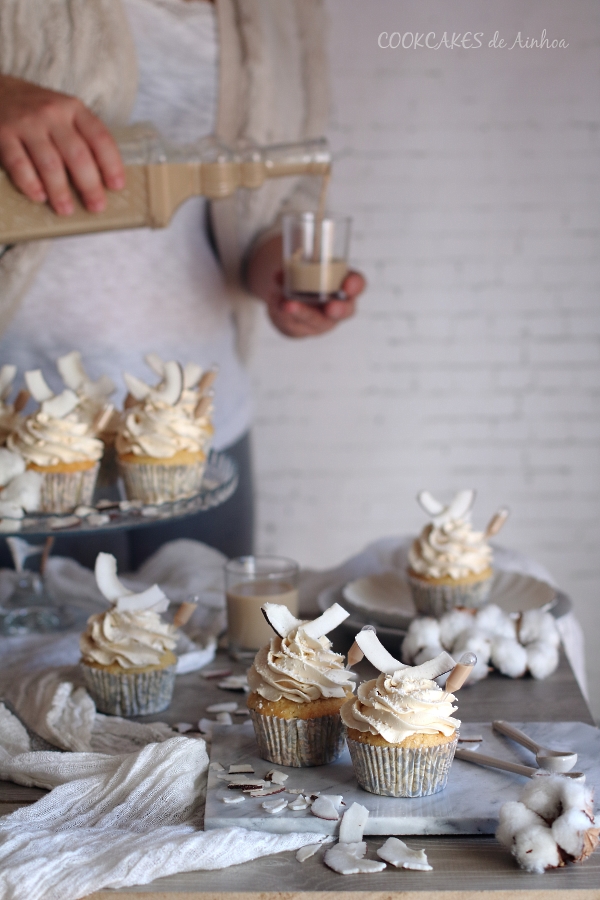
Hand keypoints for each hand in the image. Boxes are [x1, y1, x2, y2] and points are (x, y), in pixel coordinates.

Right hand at [0, 75, 124, 214]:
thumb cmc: (38, 111)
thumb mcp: (64, 113)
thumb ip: (81, 137)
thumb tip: (102, 179)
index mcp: (73, 109)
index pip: (100, 138)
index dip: (111, 164)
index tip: (117, 186)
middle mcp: (52, 113)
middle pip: (77, 154)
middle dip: (89, 185)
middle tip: (96, 207)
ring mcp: (27, 123)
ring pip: (49, 162)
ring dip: (60, 190)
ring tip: (66, 210)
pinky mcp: (3, 133)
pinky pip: (18, 163)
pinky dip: (29, 183)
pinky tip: (39, 196)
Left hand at [265, 270, 363, 337]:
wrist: (295, 299)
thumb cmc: (311, 279)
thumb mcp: (309, 267)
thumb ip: (298, 265)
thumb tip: (282, 271)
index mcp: (346, 287)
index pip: (358, 285)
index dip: (355, 286)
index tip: (348, 285)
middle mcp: (338, 308)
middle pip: (342, 311)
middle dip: (337, 310)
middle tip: (330, 307)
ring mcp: (320, 322)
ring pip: (314, 322)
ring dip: (301, 313)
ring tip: (286, 304)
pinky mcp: (301, 330)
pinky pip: (292, 326)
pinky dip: (281, 314)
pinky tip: (275, 301)